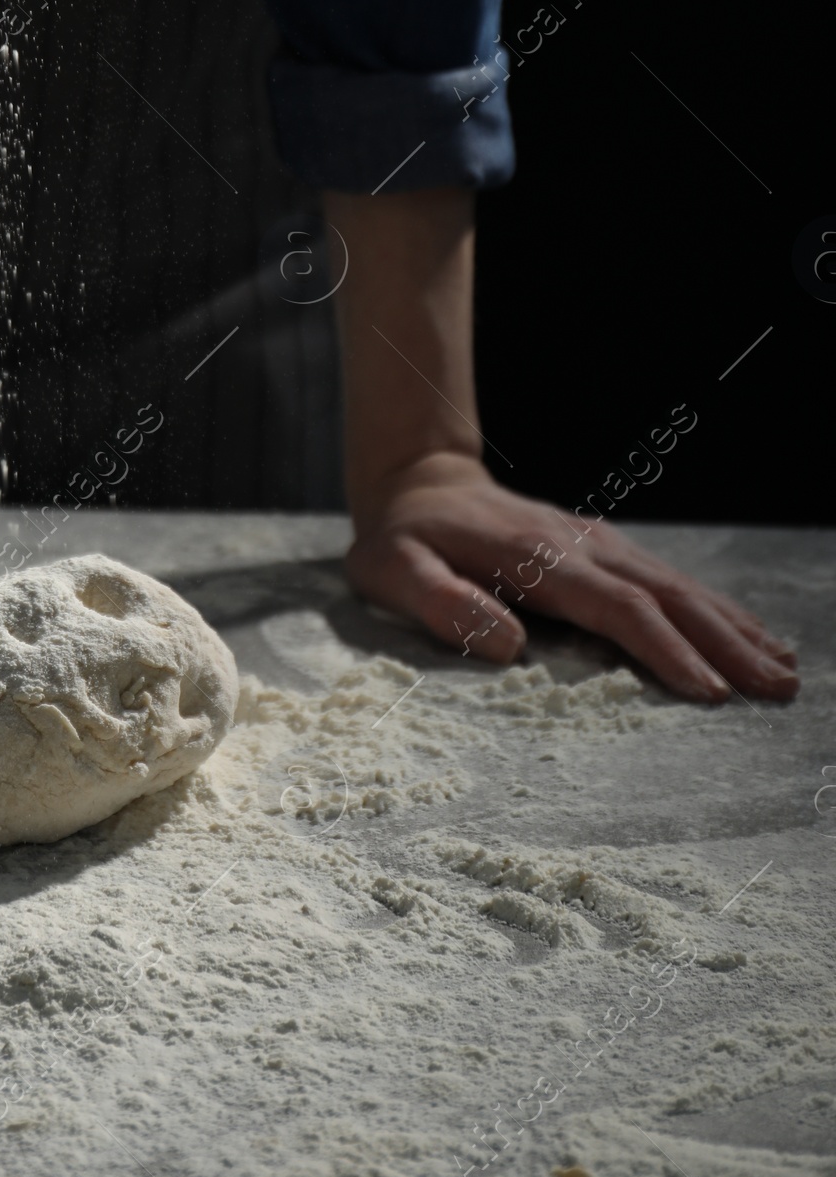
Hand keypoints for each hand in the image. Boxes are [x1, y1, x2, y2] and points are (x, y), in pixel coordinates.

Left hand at [345, 450, 798, 703]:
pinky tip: (749, 634)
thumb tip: (507, 644)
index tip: (710, 693)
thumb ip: (440, 602)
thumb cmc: (402, 540)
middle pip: (666, 596)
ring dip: (733, 627)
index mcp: (536, 558)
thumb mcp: (393, 571)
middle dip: (725, 644)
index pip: (617, 608)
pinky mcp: (603, 548)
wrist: (418, 484)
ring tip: (784, 670)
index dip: (665, 650)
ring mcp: (597, 543)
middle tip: (776, 691)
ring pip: (678, 586)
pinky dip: (715, 608)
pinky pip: (668, 581)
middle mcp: (579, 546)